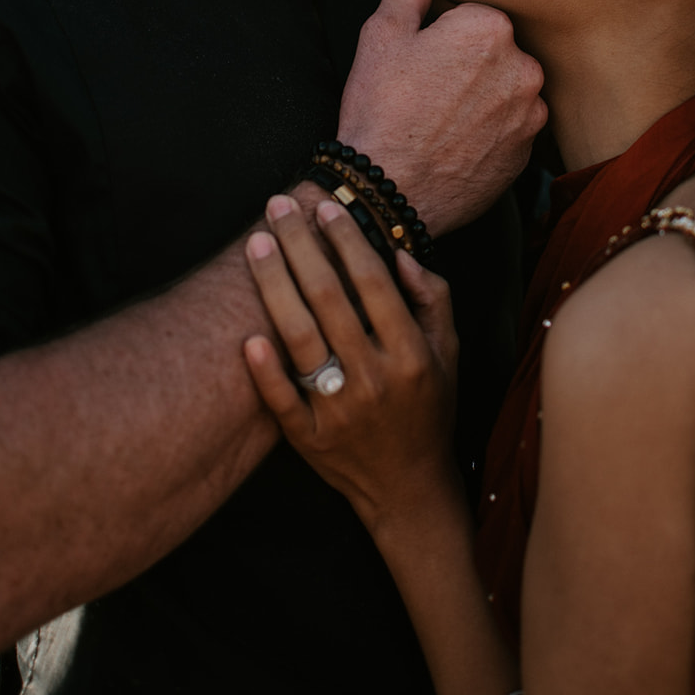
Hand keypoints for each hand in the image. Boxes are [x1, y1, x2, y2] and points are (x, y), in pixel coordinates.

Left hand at [243, 194, 460, 529]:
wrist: (409, 487)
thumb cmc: (429, 408)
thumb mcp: (449, 353)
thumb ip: (434, 298)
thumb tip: (399, 254)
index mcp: (411, 355)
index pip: (374, 284)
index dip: (348, 241)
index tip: (325, 208)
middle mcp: (375, 379)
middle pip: (329, 299)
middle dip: (301, 246)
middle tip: (277, 206)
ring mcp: (339, 412)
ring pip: (299, 338)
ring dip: (274, 285)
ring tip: (257, 243)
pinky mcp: (309, 440)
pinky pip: (281, 400)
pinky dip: (264, 369)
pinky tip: (246, 334)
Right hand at [337, 0, 545, 234]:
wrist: (388, 191)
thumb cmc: (380, 110)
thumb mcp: (382, 36)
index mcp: (491, 27)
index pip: (476, 14)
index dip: (445, 35)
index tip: (424, 59)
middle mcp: (524, 66)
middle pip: (498, 51)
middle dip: (470, 63)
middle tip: (430, 91)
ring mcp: (531, 113)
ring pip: (509, 88)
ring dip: (485, 96)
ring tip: (444, 119)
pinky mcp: (530, 152)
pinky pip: (514, 127)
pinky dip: (492, 130)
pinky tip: (459, 142)